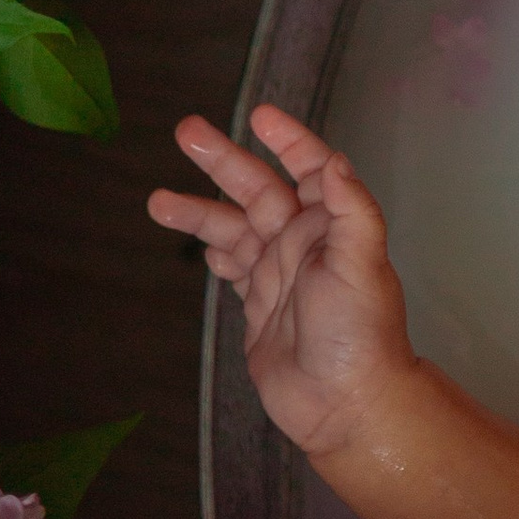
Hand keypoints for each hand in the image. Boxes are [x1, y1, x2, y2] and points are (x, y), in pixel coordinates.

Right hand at [148, 105, 414, 459]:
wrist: (344, 404)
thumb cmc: (360, 334)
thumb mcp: (361, 265)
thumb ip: (350, 210)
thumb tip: (335, 161)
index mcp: (331, 227)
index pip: (311, 168)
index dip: (289, 140)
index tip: (260, 115)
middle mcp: (306, 244)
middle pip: (259, 190)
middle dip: (223, 161)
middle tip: (184, 131)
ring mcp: (281, 275)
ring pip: (235, 228)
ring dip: (200, 211)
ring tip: (157, 201)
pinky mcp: (261, 306)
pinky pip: (235, 266)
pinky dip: (217, 251)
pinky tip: (201, 243)